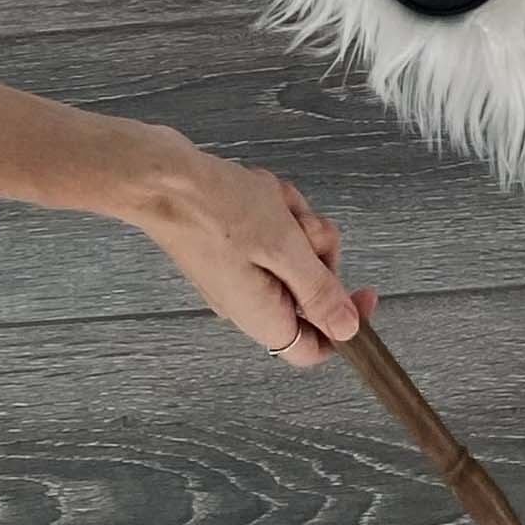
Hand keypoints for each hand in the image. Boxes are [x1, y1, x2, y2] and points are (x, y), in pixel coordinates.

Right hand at [133, 145, 374, 367]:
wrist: (159, 176)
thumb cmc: (218, 211)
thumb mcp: (283, 248)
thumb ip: (319, 291)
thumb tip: (347, 331)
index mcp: (262, 315)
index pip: (313, 348)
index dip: (345, 325)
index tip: (366, 290)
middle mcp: (249, 301)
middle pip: (309, 288)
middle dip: (316, 248)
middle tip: (302, 226)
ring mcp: (238, 271)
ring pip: (294, 251)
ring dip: (294, 220)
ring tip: (271, 199)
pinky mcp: (229, 244)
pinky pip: (271, 230)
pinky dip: (274, 208)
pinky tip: (258, 190)